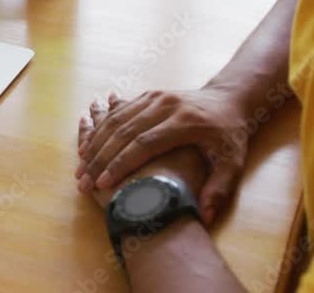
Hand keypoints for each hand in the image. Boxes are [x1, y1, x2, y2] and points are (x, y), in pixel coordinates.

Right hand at [77, 89, 250, 224]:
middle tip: (83, 182)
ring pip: (117, 120)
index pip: (145, 143)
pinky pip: (119, 112)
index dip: (122, 164)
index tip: (104, 184)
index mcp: (185, 121)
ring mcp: (155, 97)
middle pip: (124, 132)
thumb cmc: (229, 136)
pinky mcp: (148, 95)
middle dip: (101, 158)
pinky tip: (87, 146)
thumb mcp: (232, 163)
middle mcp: (167, 105)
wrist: (229, 99)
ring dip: (95, 144)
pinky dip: (100, 129)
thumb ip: (218, 189)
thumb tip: (204, 218)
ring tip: (80, 168)